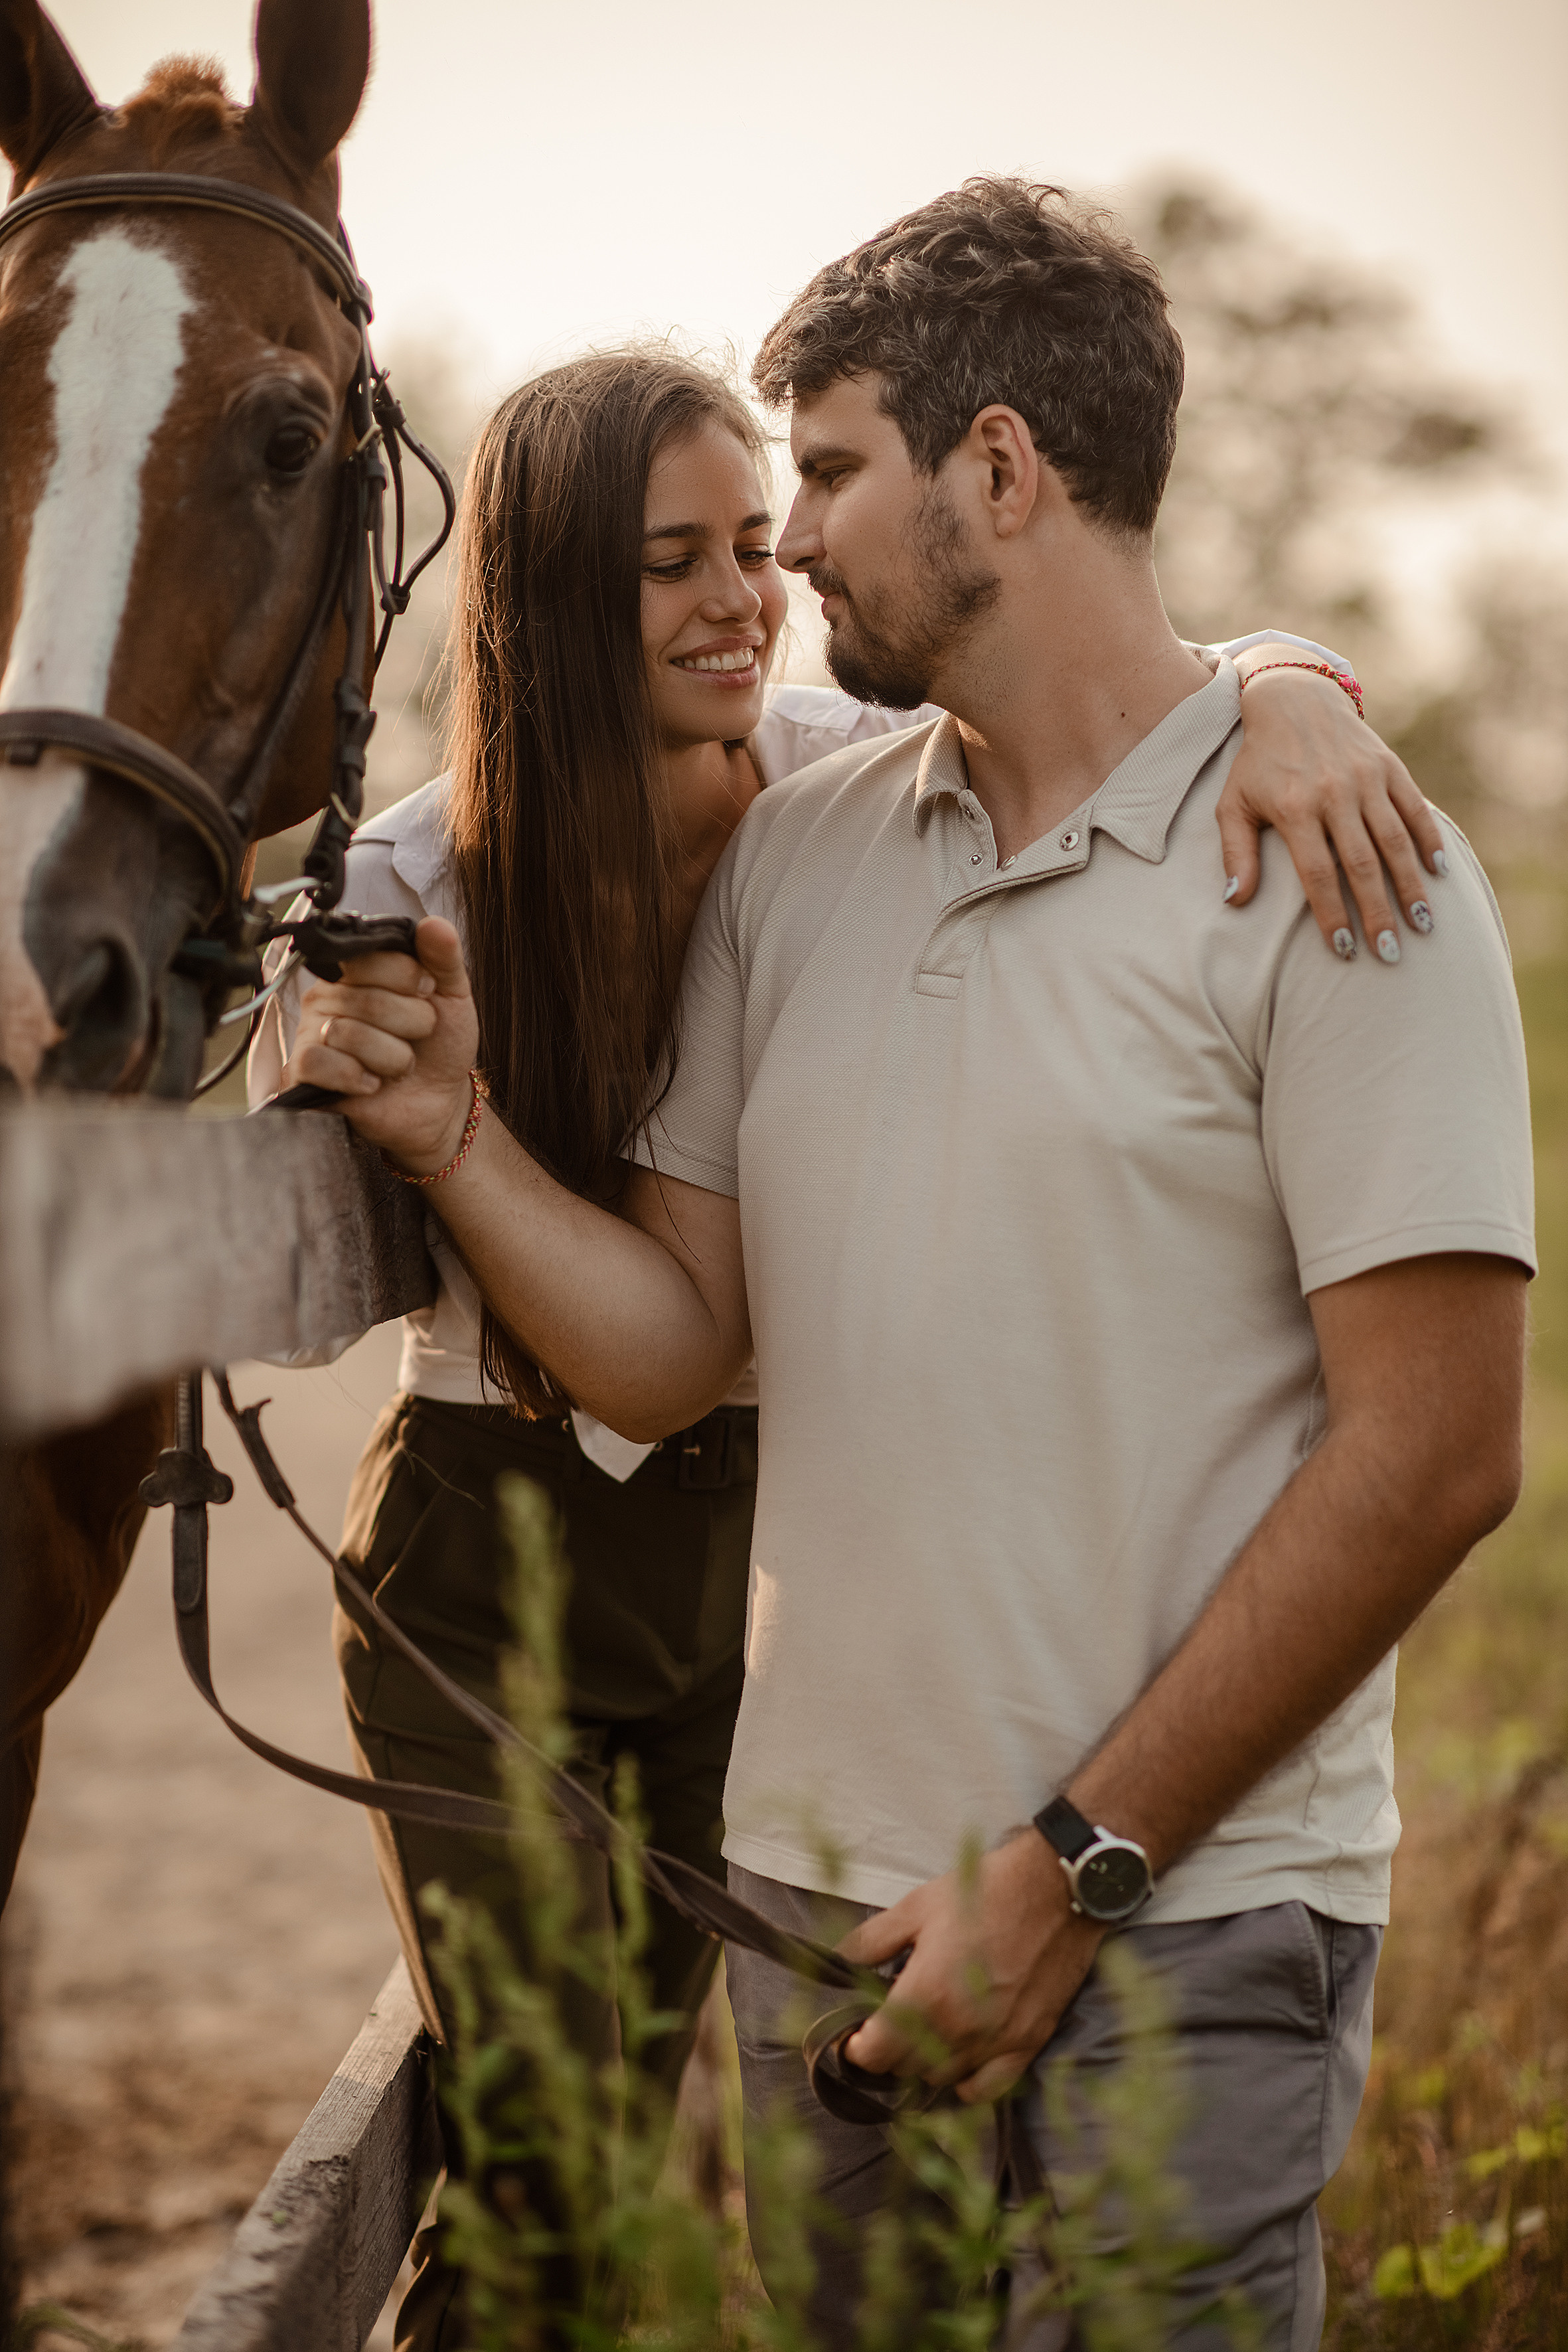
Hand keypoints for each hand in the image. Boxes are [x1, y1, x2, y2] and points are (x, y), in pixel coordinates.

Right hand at [279, 916, 480, 1174]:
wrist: (438, 1100)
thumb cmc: (439, 1044)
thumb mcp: (453, 995)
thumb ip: (444, 959)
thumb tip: (434, 924)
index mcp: (357, 969)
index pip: (368, 955)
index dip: (407, 977)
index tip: (427, 993)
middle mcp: (328, 995)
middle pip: (364, 999)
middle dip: (410, 1023)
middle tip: (418, 1036)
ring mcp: (312, 1032)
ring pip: (346, 1034)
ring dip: (392, 1057)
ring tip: (400, 1065)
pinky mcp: (304, 1070)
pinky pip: (318, 1062)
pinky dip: (356, 1077)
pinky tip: (374, 1083)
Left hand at [837, 1831, 1103, 2103]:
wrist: (1056, 1888)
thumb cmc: (984, 1891)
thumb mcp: (917, 1906)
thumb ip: (872, 1940)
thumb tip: (837, 1961)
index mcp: (926, 1996)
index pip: (875, 2054)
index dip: (857, 2047)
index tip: (854, 2034)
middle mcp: (959, 2030)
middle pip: (905, 2069)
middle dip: (888, 2052)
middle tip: (886, 2025)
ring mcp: (996, 2041)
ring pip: (942, 2079)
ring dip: (924, 2064)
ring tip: (922, 2034)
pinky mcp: (1028, 2042)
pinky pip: (989, 2088)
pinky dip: (968, 2082)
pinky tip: (959, 2061)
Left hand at [1219, 667, 1445, 956]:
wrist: (1293, 699)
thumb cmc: (1258, 763)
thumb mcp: (1233, 804)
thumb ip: (1236, 854)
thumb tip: (1235, 902)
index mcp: (1295, 808)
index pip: (1318, 873)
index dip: (1332, 914)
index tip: (1343, 950)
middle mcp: (1334, 793)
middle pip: (1362, 864)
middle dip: (1378, 913)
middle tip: (1389, 953)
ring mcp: (1366, 779)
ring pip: (1394, 840)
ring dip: (1411, 885)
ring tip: (1423, 924)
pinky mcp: (1389, 766)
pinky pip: (1414, 809)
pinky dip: (1429, 840)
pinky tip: (1439, 873)